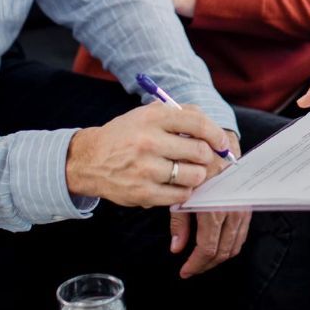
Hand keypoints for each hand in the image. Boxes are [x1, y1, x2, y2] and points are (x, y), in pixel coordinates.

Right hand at [65, 103, 231, 206]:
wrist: (89, 160)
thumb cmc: (125, 135)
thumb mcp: (147, 114)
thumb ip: (179, 114)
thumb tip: (212, 127)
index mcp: (152, 117)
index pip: (197, 123)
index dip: (215, 134)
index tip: (221, 142)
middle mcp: (149, 141)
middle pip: (199, 152)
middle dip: (206, 157)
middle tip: (203, 159)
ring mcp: (145, 169)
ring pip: (193, 176)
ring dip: (196, 175)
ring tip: (188, 172)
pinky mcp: (143, 192)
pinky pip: (180, 195)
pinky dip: (184, 191)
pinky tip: (176, 184)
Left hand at [168, 133, 248, 276]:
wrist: (218, 144)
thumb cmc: (195, 165)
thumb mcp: (182, 192)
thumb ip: (179, 223)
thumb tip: (177, 249)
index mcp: (215, 210)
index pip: (208, 248)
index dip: (196, 264)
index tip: (185, 271)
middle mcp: (232, 212)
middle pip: (223, 251)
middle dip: (206, 264)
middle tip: (191, 269)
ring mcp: (242, 210)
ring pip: (234, 245)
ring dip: (218, 256)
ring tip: (202, 260)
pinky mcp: (247, 206)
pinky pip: (241, 234)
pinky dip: (229, 244)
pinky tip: (217, 245)